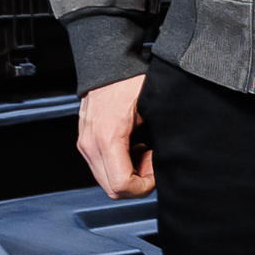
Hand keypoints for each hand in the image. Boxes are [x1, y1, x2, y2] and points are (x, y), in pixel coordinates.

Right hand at [77, 74, 153, 195]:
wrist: (107, 65)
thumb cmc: (129, 81)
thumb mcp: (152, 108)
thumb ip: (159, 138)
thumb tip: (168, 159)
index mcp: (107, 138)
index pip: (122, 184)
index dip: (144, 186)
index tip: (155, 171)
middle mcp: (91, 145)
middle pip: (113, 189)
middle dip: (137, 182)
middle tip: (151, 161)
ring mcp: (85, 145)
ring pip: (107, 182)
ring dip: (128, 175)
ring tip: (143, 152)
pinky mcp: (85, 143)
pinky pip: (102, 168)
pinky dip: (119, 166)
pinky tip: (132, 148)